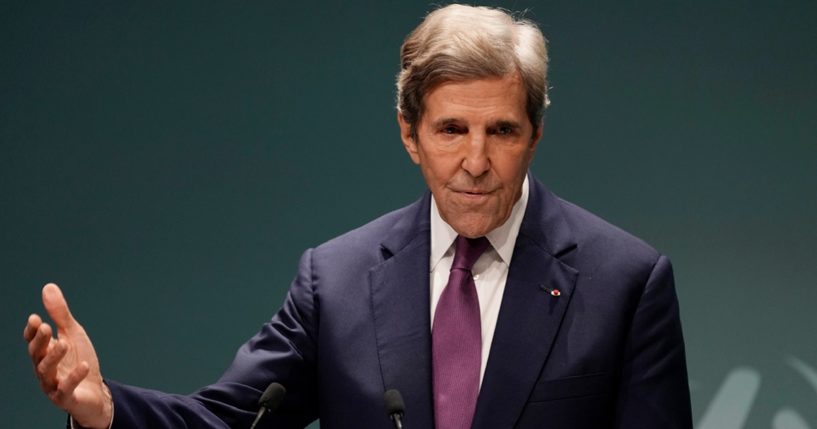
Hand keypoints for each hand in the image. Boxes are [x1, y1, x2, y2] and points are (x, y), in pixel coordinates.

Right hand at [23, 283, 112, 428]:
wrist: (94, 391)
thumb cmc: (79, 360)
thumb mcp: (72, 333)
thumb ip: (60, 314)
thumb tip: (48, 286)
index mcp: (45, 352)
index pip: (33, 341)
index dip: (32, 331)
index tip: (35, 318)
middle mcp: (44, 368)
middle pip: (37, 354)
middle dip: (40, 341)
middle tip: (46, 327)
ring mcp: (53, 384)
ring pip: (47, 371)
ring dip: (54, 357)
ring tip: (64, 343)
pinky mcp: (65, 398)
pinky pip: (66, 389)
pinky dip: (73, 378)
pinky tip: (84, 366)